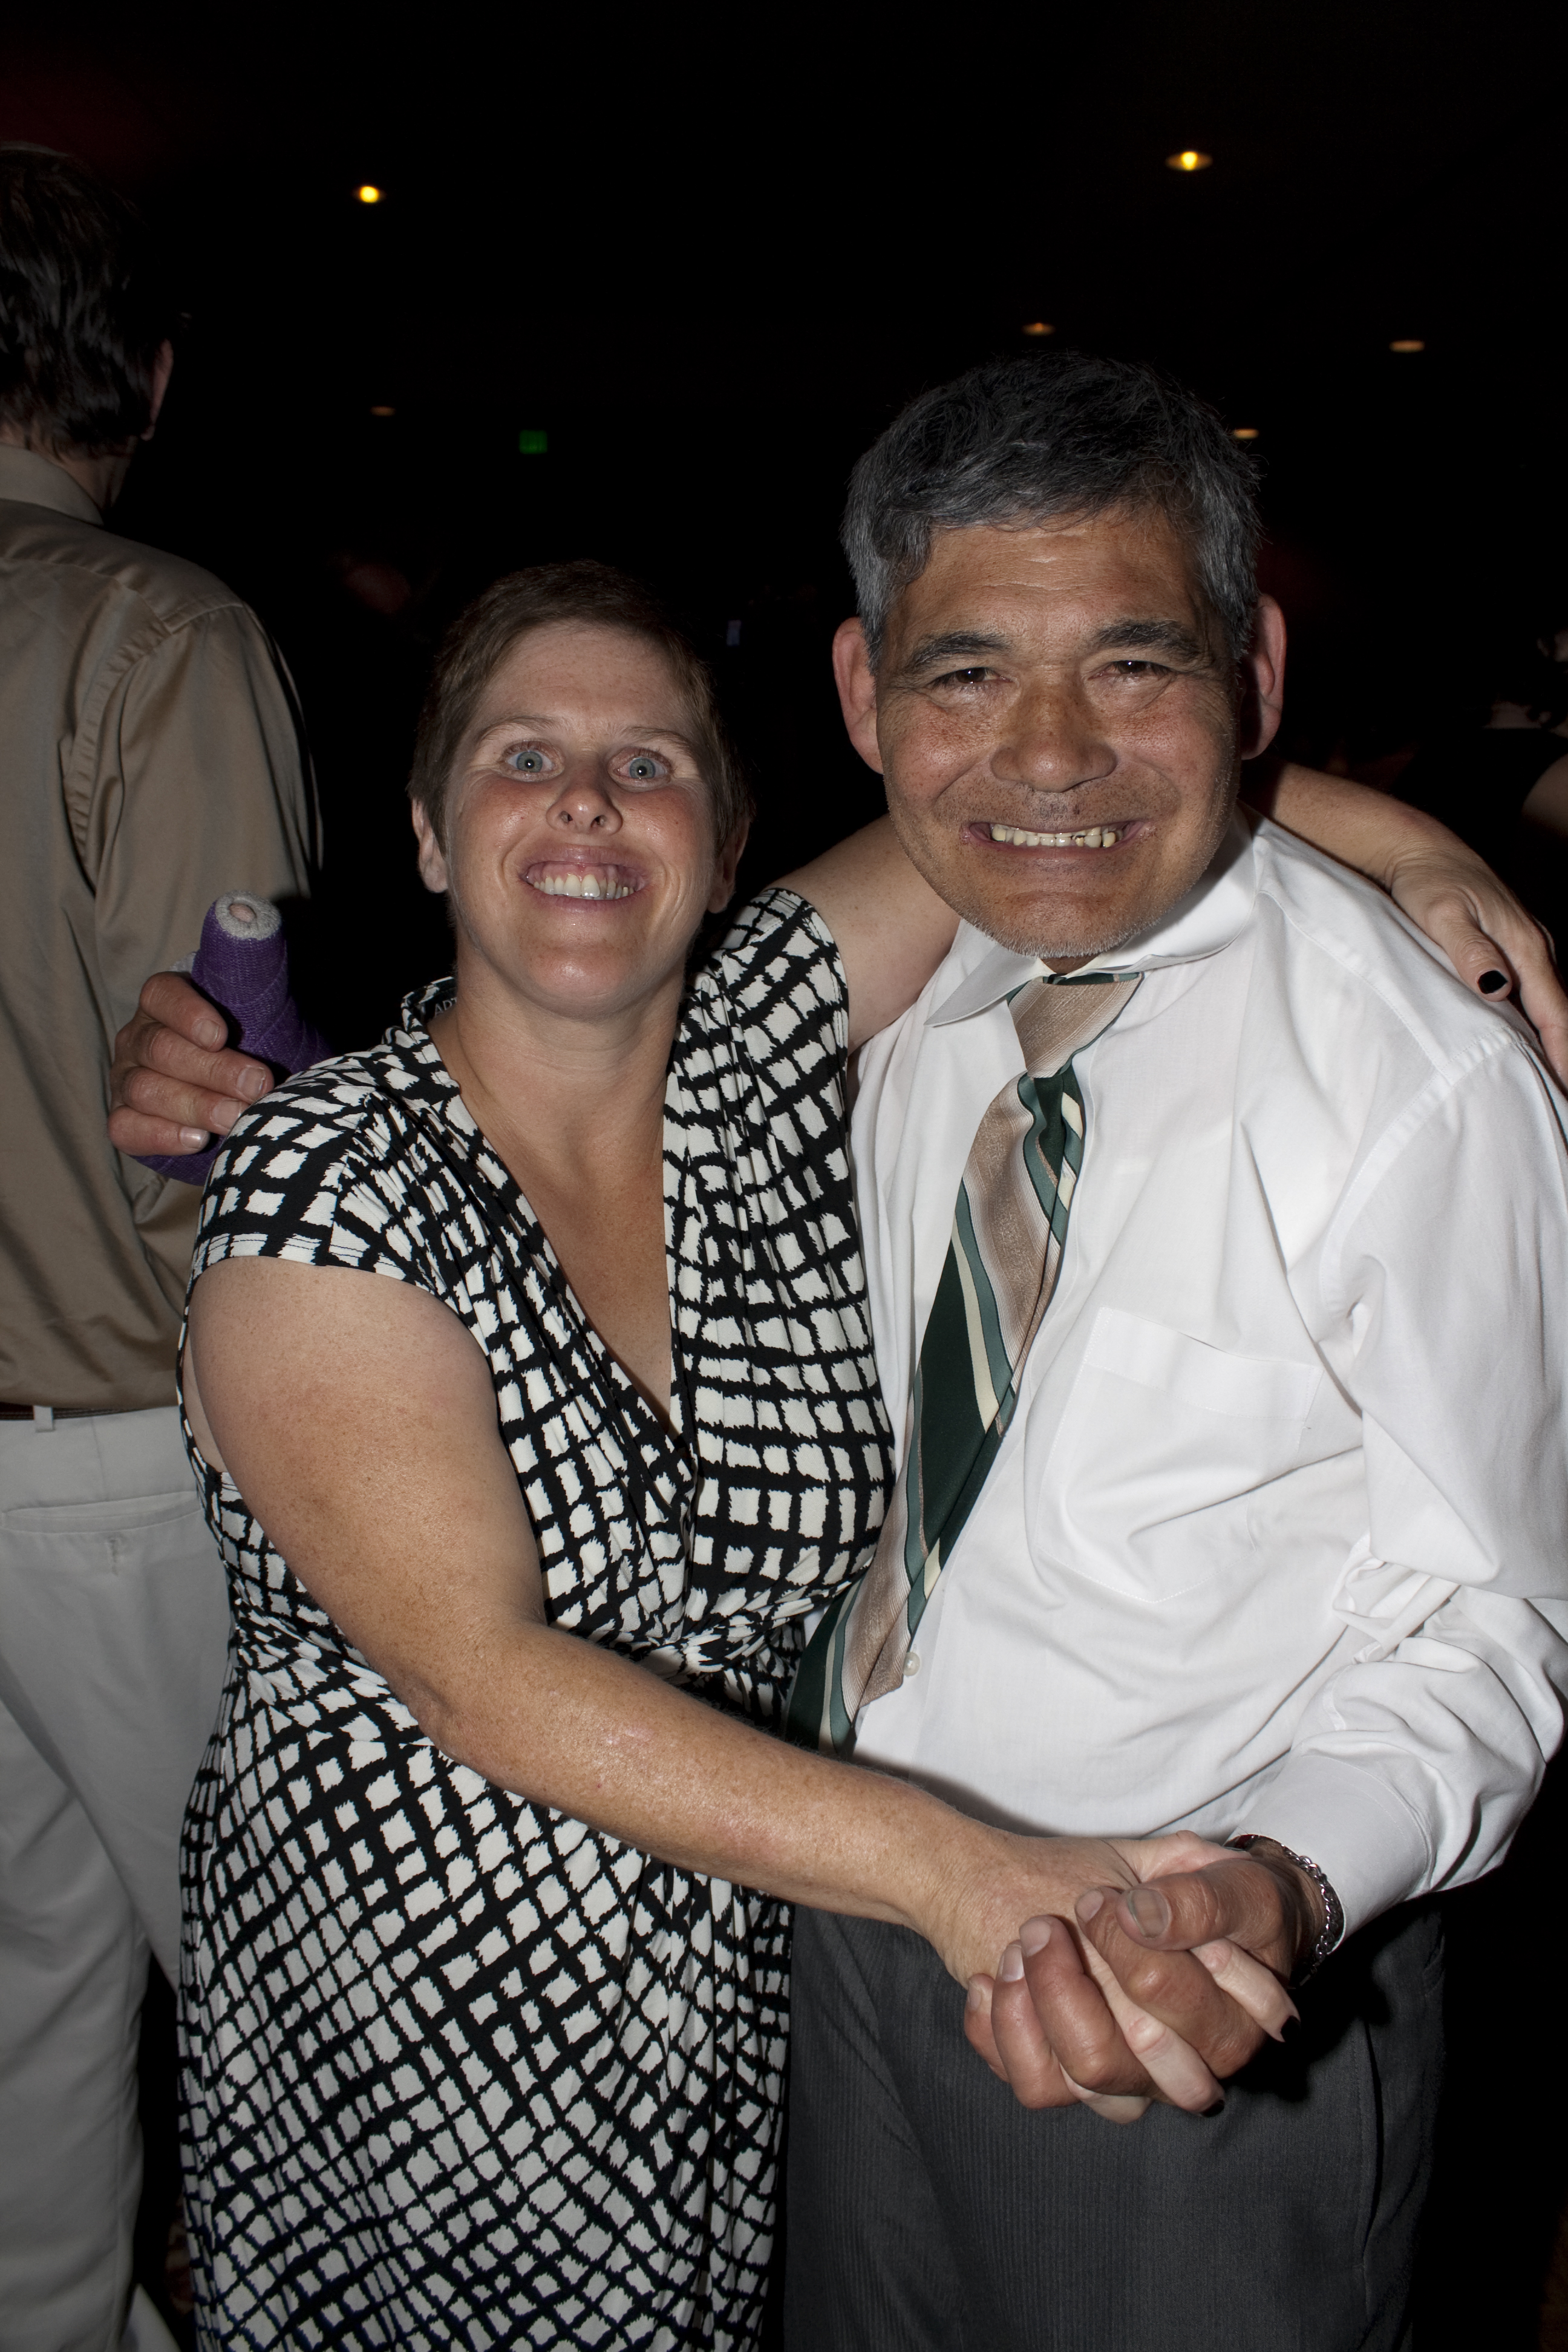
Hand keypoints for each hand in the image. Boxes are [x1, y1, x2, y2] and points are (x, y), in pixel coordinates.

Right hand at [107, 971, 273, 1157]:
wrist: (255, 1095)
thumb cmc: (259, 1042)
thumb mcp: (263, 1002)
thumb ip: (254, 959)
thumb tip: (248, 911)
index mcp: (167, 1001)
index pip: (161, 995)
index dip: (187, 1013)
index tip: (221, 1033)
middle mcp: (140, 1038)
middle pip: (160, 1050)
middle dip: (211, 1070)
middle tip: (257, 1085)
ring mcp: (128, 1080)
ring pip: (145, 1090)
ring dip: (195, 1105)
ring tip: (238, 1118)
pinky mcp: (127, 1120)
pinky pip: (126, 1128)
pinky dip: (159, 1135)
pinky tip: (196, 1139)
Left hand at [963, 1834, 1300, 2118]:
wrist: (1078, 1892)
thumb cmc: (1156, 1882)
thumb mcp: (1187, 1865)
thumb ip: (1200, 1889)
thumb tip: (1155, 1918)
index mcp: (1243, 2013)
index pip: (1222, 2011)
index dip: (1168, 1955)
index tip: (1126, 1900)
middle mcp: (1193, 2063)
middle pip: (1152, 2048)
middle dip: (1109, 1971)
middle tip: (1068, 1911)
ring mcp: (1130, 2079)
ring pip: (1092, 2070)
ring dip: (1050, 1998)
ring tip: (1024, 1941)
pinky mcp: (1068, 2083)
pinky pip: (1038, 2087)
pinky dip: (1003, 2031)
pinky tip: (990, 1978)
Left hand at [1383, 842, 1567, 1087]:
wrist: (1421, 850)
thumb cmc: (1427, 882)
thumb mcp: (1442, 915)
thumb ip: (1470, 952)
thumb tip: (1498, 987)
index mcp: (1526, 946)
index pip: (1555, 1014)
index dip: (1564, 1056)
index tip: (1566, 1092)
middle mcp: (1537, 948)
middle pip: (1563, 1015)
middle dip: (1567, 1058)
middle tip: (1562, 1103)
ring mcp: (1529, 947)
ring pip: (1552, 1005)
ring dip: (1557, 1043)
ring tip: (1554, 1086)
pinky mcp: (1514, 949)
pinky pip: (1537, 994)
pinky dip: (1541, 1024)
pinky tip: (1534, 1047)